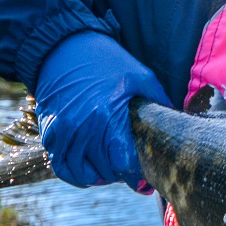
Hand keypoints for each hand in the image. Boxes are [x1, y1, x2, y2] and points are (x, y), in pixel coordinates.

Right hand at [34, 31, 169, 189]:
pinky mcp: (49, 131)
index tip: (145, 179)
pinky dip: (74, 173)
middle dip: (121, 175)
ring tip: (111, 172)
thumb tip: (176, 126)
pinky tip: (89, 171)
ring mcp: (62, 131)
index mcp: (106, 116)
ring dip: (99, 177)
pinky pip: (60, 165)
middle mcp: (81, 128)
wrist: (62, 45)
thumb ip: (159, 103)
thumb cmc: (106, 61)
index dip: (136, 175)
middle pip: (104, 171)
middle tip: (132, 172)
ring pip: (81, 173)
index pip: (123, 163)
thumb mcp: (141, 77)